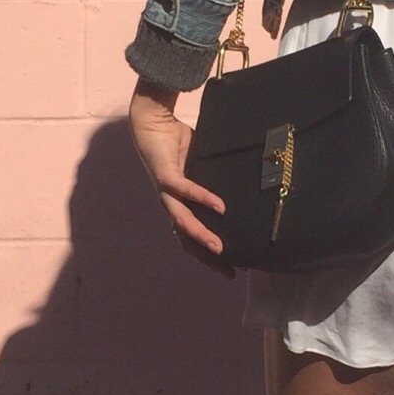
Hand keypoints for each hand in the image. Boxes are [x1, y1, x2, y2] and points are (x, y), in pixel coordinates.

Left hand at [127, 77, 233, 277]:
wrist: (152, 121)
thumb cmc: (176, 140)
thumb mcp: (201, 163)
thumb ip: (215, 175)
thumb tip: (242, 180)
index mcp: (179, 202)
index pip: (192, 235)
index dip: (209, 253)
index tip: (231, 268)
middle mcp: (171, 201)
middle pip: (187, 238)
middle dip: (207, 257)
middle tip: (228, 273)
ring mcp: (166, 191)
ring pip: (183, 221)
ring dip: (201, 236)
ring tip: (220, 249)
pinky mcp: (165, 175)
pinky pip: (185, 191)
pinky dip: (203, 199)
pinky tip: (220, 207)